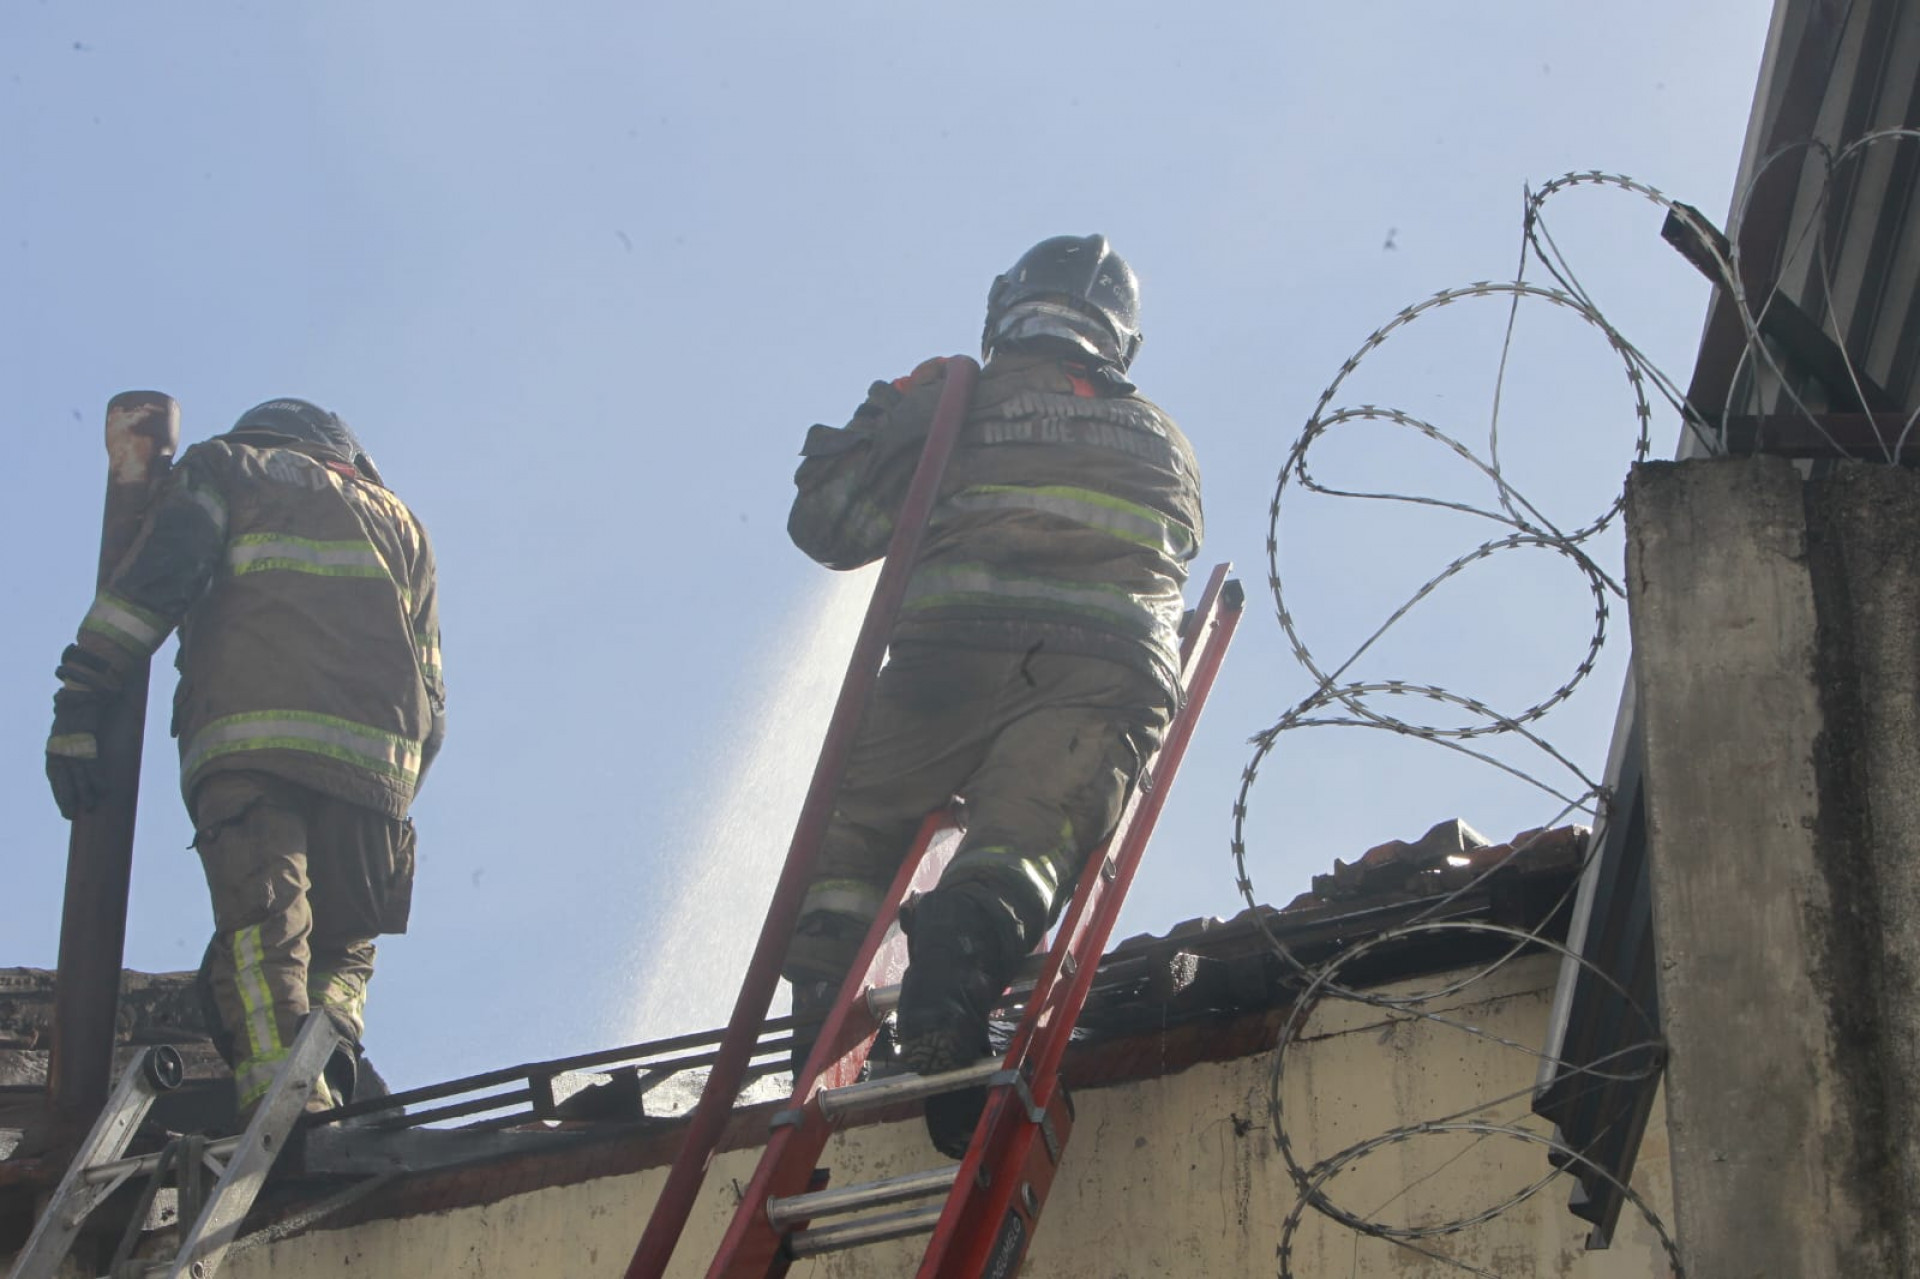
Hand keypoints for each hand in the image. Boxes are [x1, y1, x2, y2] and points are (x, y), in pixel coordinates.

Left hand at [46, 684, 110, 819]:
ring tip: (90, 807)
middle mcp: (59, 750)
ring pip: (78, 775)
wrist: (82, 695)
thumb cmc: (76, 715)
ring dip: (85, 792)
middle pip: (63, 779)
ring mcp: (72, 747)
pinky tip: (103, 790)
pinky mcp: (86, 742)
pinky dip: (97, 778)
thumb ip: (67, 747)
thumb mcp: (65, 733)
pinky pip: (92, 764)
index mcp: (52, 749)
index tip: (65, 808)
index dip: (59, 793)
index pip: (54, 777)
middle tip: (71, 815)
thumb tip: (77, 763)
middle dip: (66, 798)